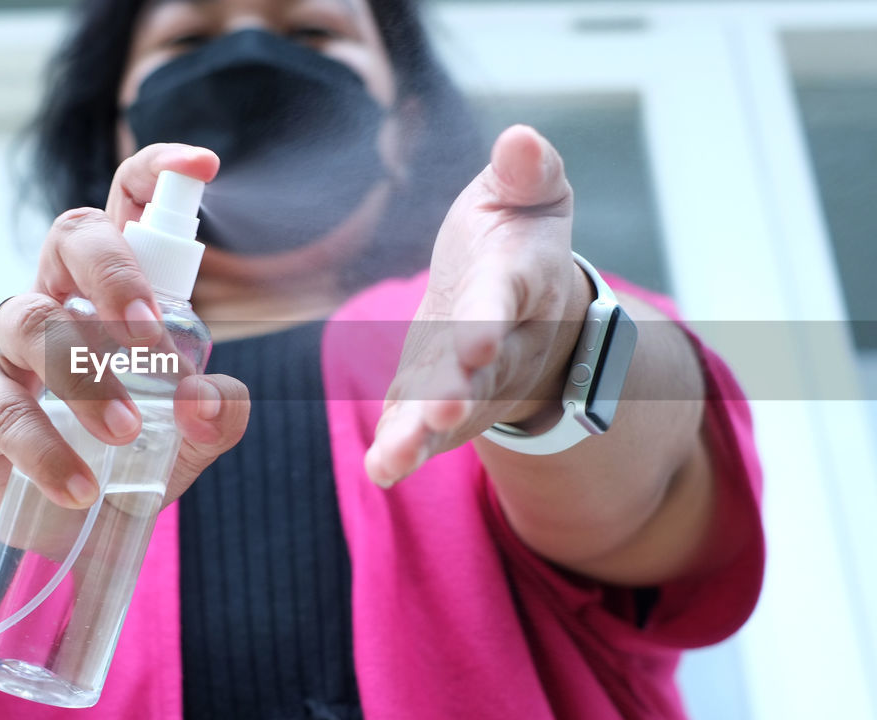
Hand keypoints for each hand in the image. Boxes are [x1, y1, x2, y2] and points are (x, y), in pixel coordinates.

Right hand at [0, 144, 249, 525]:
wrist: (57, 525)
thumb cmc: (125, 456)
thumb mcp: (183, 439)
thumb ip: (212, 417)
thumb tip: (208, 401)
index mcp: (115, 290)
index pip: (127, 207)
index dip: (156, 173)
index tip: (201, 165)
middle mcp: (60, 298)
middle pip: (71, 236)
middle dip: (113, 273)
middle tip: (149, 337)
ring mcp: (10, 347)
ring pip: (34, 320)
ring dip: (84, 374)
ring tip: (126, 432)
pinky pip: (4, 409)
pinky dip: (46, 449)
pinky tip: (81, 487)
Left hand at [365, 125, 592, 485]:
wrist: (523, 300)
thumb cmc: (518, 237)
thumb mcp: (528, 195)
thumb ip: (527, 171)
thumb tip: (522, 137)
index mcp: (517, 281)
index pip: (503, 300)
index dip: (490, 320)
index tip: (478, 341)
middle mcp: (499, 341)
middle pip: (478, 373)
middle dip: (456, 392)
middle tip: (437, 413)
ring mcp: (468, 380)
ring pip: (449, 412)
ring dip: (422, 435)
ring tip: (394, 460)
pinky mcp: (434, 398)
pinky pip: (420, 429)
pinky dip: (403, 450)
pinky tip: (380, 471)